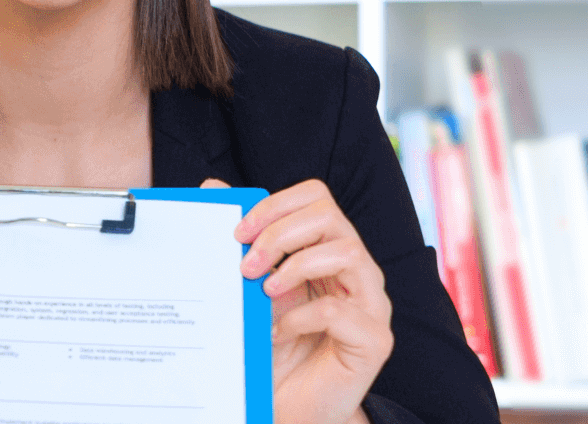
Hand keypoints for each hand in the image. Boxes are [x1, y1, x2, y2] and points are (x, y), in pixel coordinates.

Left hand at [202, 178, 387, 423]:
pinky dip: (302, 316)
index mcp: (328, 251)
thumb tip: (214, 186)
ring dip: (294, 267)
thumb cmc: (271, 347)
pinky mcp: (373, 340)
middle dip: (280, 233)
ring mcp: (370, 304)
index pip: (316, 199)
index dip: (275, 205)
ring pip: (347, 252)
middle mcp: (356, 271)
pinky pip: (342, 310)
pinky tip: (278, 332)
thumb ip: (240, 241)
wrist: (287, 406)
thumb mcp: (248, 288)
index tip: (237, 232)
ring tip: (263, 292)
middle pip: (330, 216)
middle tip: (245, 264)